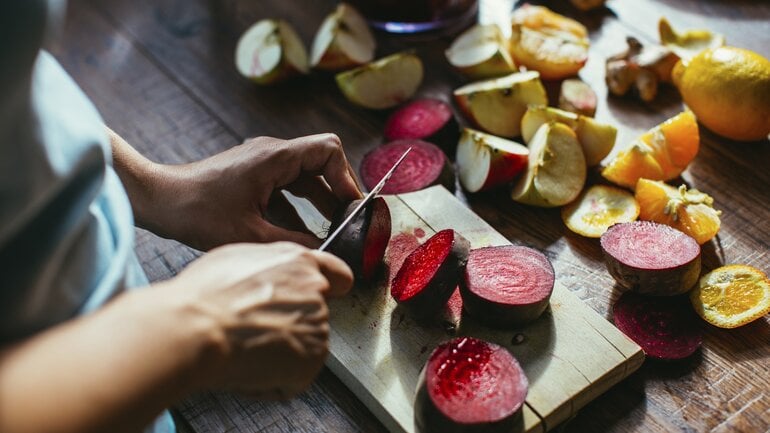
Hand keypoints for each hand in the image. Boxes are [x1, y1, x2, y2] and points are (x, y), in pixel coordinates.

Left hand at [122, 132, 361, 249]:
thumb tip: (323, 252)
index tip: (351, 206)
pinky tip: (303, 234)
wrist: (159, 201)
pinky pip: (286, 188)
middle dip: (337, 192)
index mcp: (275, 157)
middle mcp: (271, 153)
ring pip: (305, 178)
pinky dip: (298, 208)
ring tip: (333, 230)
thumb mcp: (250, 234)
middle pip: (321, 163)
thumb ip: (293, 241)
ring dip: (320, 202)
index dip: (346, 177)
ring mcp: (261, 163)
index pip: (329, 150)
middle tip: (348, 221)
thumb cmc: (198, 212)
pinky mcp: (252, 176)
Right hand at [164, 242, 352, 397]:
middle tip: (254, 331)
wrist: (196, 329)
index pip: (338, 275)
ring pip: (302, 347)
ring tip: (245, 348)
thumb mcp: (237, 259)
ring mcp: (318, 325)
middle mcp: (315, 291)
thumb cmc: (204, 296)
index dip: (332, 288)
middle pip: (314, 315)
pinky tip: (248, 367)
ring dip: (280, 355)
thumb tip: (269, 279)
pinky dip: (273, 382)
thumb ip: (269, 268)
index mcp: (298, 262)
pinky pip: (294, 378)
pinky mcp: (313, 358)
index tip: (330, 296)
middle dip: (289, 326)